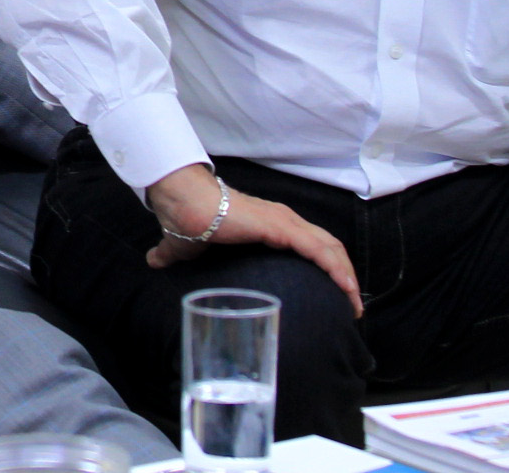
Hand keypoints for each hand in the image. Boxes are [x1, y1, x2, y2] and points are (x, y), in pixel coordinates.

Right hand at [144, 163, 363, 316]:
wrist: (183, 202)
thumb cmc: (187, 219)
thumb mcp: (188, 246)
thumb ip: (175, 254)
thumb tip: (153, 260)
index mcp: (270, 225)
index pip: (311, 245)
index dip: (327, 267)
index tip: (335, 295)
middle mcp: (285, 221)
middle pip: (329, 247)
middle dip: (345, 277)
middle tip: (352, 306)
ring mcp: (285, 223)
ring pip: (331, 249)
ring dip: (347, 277)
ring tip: (354, 305)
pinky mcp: (281, 228)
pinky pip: (319, 250)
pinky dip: (336, 270)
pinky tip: (346, 289)